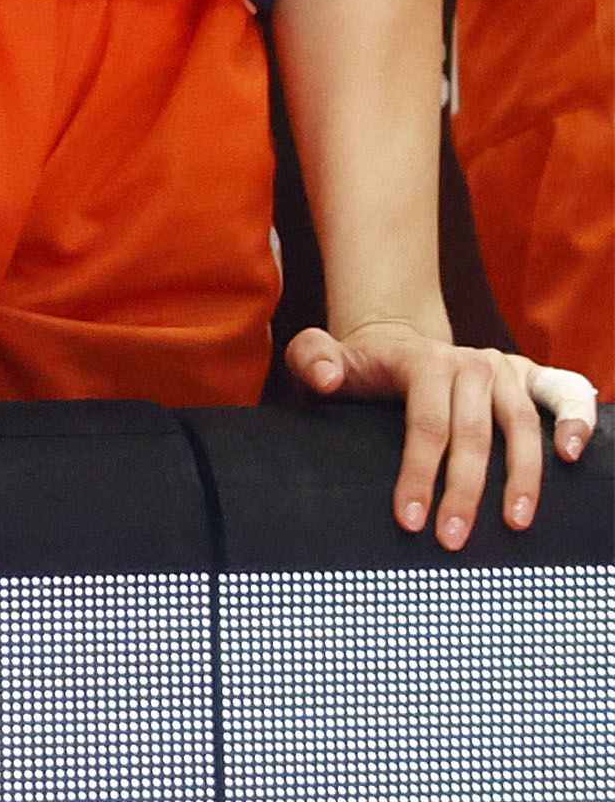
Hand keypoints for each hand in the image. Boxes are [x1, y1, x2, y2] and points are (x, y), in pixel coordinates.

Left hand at [292, 312, 584, 548]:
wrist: (396, 345)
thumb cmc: (358, 367)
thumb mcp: (321, 357)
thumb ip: (311, 359)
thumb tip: (326, 377)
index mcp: (421, 360)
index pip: (425, 424)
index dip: (418, 473)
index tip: (409, 520)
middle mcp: (468, 363)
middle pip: (473, 435)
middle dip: (464, 493)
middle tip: (451, 541)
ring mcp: (502, 369)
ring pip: (521, 426)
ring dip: (522, 478)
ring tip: (514, 523)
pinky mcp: (528, 378)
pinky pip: (563, 393)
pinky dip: (576, 420)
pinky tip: (573, 456)